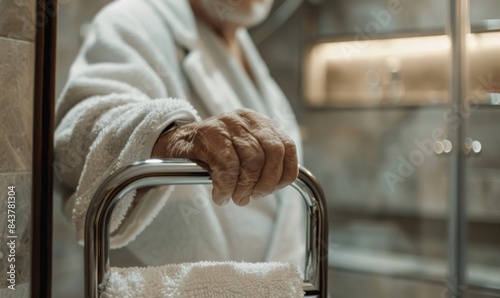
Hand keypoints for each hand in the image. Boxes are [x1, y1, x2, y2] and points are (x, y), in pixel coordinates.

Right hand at [152, 108, 298, 205]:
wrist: (176, 143)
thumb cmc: (212, 152)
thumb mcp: (242, 152)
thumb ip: (262, 162)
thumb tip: (276, 185)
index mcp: (260, 123)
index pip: (287, 147)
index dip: (284, 173)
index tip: (272, 189)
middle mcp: (247, 119)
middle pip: (273, 153)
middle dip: (266, 182)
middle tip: (252, 197)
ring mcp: (227, 123)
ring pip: (253, 160)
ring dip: (245, 187)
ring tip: (235, 197)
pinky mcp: (208, 134)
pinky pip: (228, 167)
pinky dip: (226, 187)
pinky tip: (220, 194)